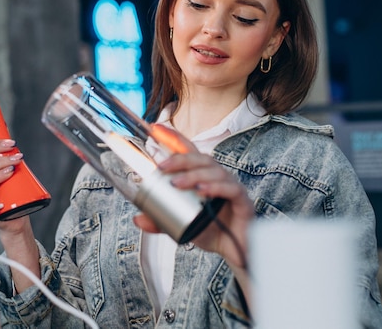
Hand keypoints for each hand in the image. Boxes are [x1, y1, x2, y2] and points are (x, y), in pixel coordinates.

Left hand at [133, 125, 253, 268]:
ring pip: (213, 171)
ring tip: (176, 183)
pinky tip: (202, 191)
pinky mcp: (242, 200)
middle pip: (200, 158)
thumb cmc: (212, 231)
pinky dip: (215, 188)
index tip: (155, 128)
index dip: (174, 138)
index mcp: (203, 177)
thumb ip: (161, 221)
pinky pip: (231, 189)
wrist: (235, 252)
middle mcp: (218, 177)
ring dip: (193, 175)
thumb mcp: (182, 225)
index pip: (189, 152)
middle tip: (162, 166)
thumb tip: (138, 219)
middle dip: (180, 158)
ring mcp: (231, 187)